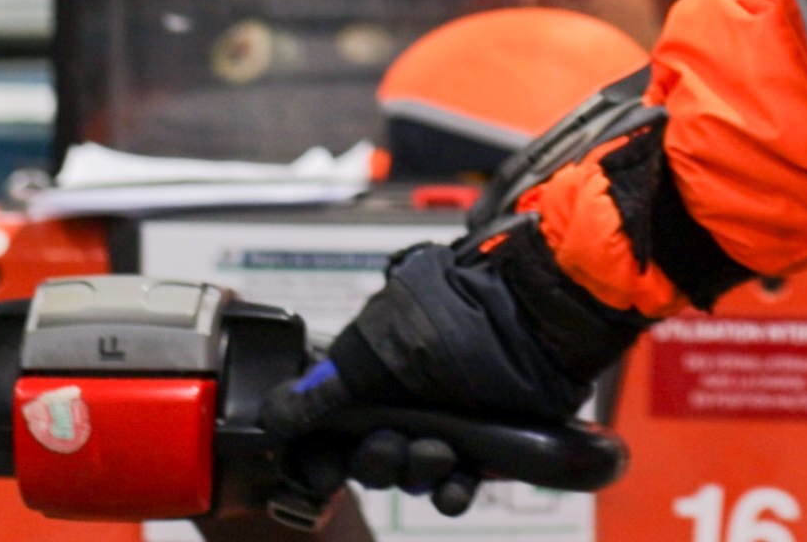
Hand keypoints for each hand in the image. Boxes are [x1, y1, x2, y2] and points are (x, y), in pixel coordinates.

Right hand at [255, 225, 648, 524]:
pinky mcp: (485, 441)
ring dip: (416, 472)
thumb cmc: (453, 316)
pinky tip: (456, 488)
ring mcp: (446, 421)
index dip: (323, 454)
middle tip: (392, 444)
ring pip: (413, 472)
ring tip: (437, 452)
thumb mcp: (376, 348)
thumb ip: (325, 388)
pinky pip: (459, 481)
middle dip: (376, 460)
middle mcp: (404, 399)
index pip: (331, 430)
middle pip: (371, 457)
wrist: (531, 316)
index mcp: (370, 373)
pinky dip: (453, 490)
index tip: (322, 468)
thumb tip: (274, 416)